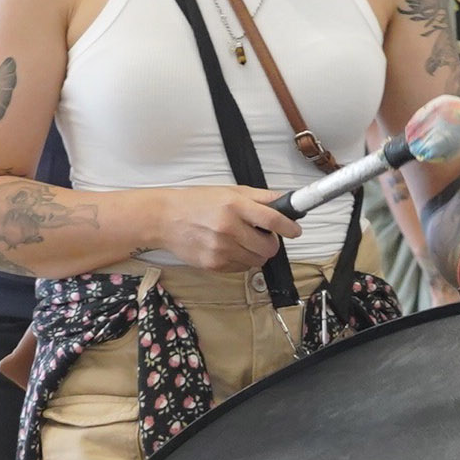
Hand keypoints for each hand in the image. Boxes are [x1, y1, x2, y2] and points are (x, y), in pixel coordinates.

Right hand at [158, 186, 302, 270]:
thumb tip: (285, 200)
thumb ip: (259, 197)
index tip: (295, 230)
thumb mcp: (229, 191)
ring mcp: (221, 249)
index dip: (290, 227)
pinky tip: (228, 248)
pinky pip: (241, 268)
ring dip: (256, 252)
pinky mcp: (214, 265)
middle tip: (262, 234)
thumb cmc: (196, 202)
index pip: (274, 220)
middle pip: (269, 247)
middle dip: (270, 242)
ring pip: (257, 260)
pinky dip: (241, 260)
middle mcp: (229, 228)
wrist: (164, 219)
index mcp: (235, 205)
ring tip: (242, 240)